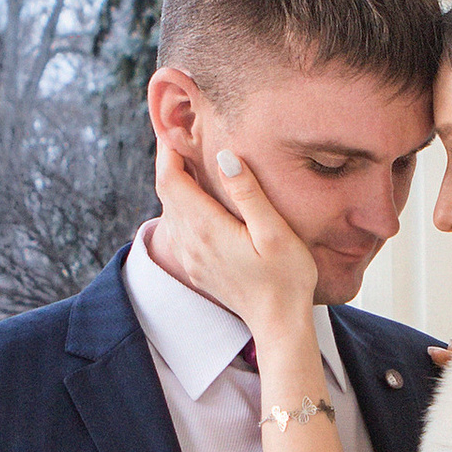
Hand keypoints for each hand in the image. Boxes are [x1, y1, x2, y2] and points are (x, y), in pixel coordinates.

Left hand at [152, 128, 317, 348]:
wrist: (278, 325)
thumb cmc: (286, 278)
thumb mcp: (274, 232)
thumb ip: (248, 193)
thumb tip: (224, 156)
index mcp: (206, 229)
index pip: (170, 180)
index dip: (168, 150)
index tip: (175, 126)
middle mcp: (190, 243)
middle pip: (165, 192)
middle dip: (170, 161)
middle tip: (182, 134)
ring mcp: (191, 257)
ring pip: (169, 211)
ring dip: (174, 183)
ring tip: (190, 159)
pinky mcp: (198, 267)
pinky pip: (178, 228)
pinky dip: (181, 205)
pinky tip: (199, 198)